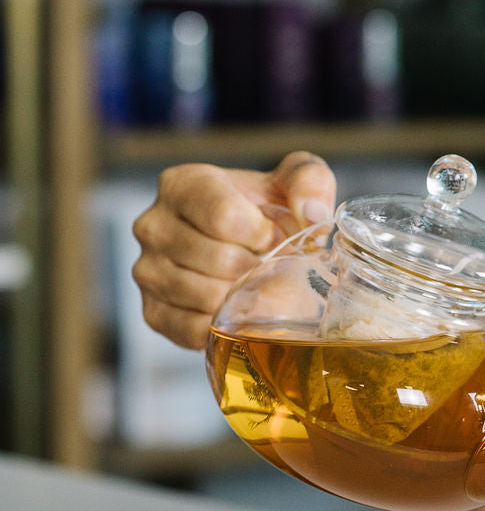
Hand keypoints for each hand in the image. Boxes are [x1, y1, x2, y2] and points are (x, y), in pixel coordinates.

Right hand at [132, 152, 335, 348]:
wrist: (248, 247)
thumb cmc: (266, 210)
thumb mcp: (294, 181)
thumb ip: (310, 181)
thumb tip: (312, 214)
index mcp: (182, 184)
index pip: (223, 216)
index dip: (262, 233)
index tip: (272, 235)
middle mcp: (153, 225)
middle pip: (218, 259)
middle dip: (256, 266)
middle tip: (266, 263)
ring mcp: (146, 271)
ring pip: (205, 296)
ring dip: (242, 296)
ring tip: (251, 281)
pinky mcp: (152, 312)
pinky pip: (190, 329)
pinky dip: (222, 325)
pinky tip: (235, 309)